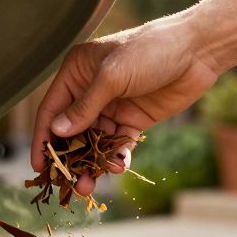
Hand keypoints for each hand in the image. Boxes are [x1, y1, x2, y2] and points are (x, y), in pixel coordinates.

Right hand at [30, 12, 222, 194]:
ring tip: (88, 186)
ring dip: (91, 164)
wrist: (196, 51)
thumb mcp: (112, 76)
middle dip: (69, 158)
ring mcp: (112, 106)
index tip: (39, 166)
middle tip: (67, 184)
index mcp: (77, 73)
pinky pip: (119, 144)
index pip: (52, 109)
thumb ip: (85, 106)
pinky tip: (117, 167)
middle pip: (71, 131)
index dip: (43, 138)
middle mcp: (90, 90)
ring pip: (94, 142)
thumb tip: (57, 131)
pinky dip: (116, 157)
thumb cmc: (150, 50)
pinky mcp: (133, 120)